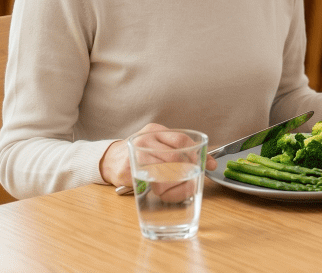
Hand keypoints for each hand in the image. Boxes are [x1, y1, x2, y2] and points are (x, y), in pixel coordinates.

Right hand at [99, 123, 216, 189]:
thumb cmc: (141, 154)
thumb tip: (211, 162)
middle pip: (175, 156)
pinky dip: (164, 189)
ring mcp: (135, 154)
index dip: (197, 154)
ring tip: (181, 187)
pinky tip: (166, 192)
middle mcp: (145, 139)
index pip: (181, 140)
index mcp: (155, 131)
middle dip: (188, 170)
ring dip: (177, 182)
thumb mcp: (159, 146)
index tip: (209, 165)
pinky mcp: (127, 170)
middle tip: (194, 180)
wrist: (110, 160)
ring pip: (164, 170)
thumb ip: (182, 151)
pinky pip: (151, 181)